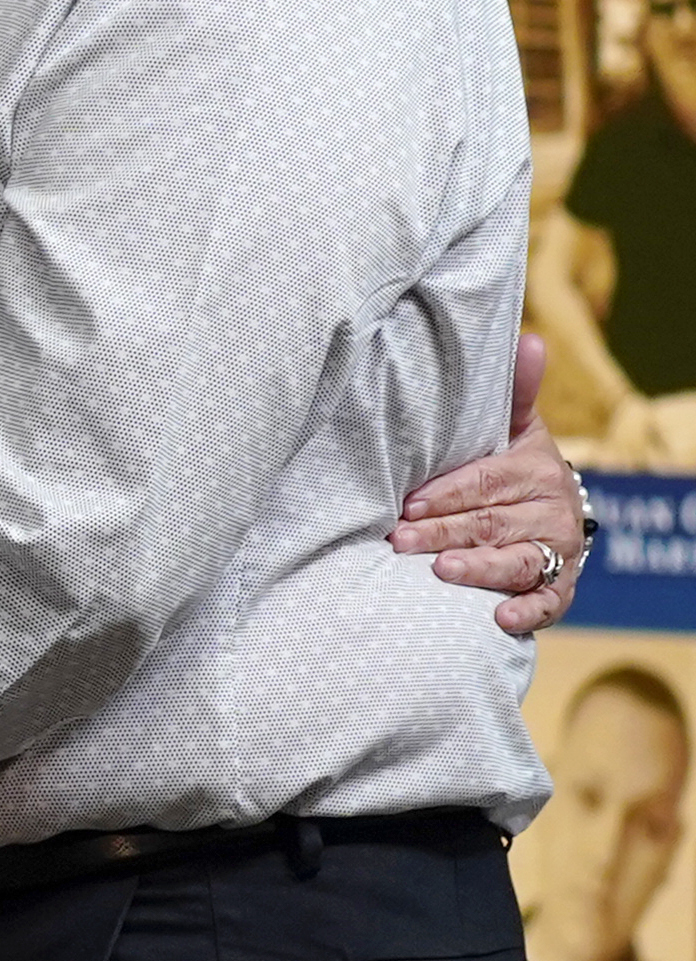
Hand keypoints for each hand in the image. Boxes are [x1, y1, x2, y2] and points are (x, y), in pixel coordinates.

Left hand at [390, 335, 590, 636]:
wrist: (550, 512)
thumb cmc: (512, 468)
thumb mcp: (513, 428)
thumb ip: (514, 393)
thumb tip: (531, 340)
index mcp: (535, 469)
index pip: (485, 482)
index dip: (447, 494)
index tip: (409, 504)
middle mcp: (551, 511)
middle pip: (491, 523)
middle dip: (444, 532)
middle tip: (400, 540)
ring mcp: (557, 551)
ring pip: (517, 560)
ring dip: (480, 567)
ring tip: (441, 571)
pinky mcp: (560, 587)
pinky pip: (548, 602)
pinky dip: (526, 612)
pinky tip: (501, 619)